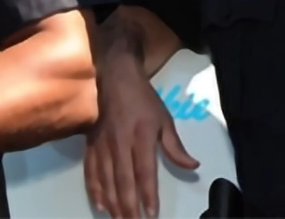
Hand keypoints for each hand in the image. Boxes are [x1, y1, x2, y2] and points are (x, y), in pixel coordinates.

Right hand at [83, 66, 198, 218]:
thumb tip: (193, 166)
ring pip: (106, 181)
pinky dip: (95, 191)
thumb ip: (175, 146)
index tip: (152, 214)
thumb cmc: (143, 100)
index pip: (145, 172)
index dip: (148, 195)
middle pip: (123, 182)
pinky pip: (91, 172)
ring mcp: (103, 145)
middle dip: (129, 207)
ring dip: (113, 204)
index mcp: (141, 136)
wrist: (115, 78)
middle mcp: (120, 143)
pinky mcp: (91, 145)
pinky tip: (101, 206)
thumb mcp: (164, 119)